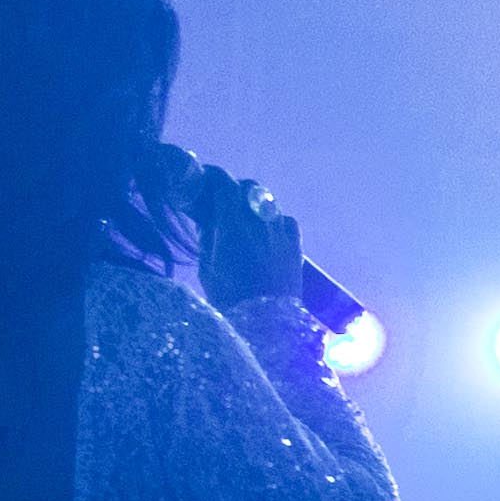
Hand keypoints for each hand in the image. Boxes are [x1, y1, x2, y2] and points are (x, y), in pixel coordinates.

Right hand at [173, 154, 303, 311]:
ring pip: (268, 201)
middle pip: (248, 187)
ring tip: (242, 216)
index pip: (224, 184)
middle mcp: (260, 223)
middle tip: (219, 199)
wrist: (266, 325)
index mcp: (233, 225)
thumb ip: (208, 235)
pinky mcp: (296, 246)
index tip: (203, 178)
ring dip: (253, 203)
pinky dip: (274, 219)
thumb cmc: (229, 298)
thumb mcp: (208, 266)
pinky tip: (265, 231)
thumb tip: (206, 215)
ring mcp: (282, 233)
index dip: (212, 176)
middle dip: (232, 188)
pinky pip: (286, 220)